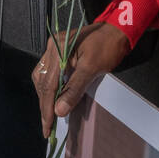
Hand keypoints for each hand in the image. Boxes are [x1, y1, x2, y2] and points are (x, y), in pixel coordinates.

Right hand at [32, 22, 131, 137]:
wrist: (117, 30)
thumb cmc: (107, 47)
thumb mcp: (92, 69)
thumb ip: (74, 89)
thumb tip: (59, 111)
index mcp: (58, 50)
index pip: (48, 85)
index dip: (47, 108)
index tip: (47, 127)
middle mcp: (51, 47)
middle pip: (42, 82)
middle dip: (44, 105)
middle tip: (47, 127)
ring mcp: (53, 48)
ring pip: (42, 78)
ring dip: (45, 97)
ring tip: (49, 116)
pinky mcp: (58, 51)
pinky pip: (47, 72)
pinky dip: (49, 87)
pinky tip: (53, 98)